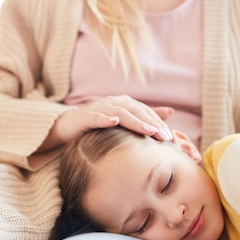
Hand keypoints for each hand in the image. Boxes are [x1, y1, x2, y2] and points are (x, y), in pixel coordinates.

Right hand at [39, 95, 173, 151]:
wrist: (69, 126)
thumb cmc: (99, 125)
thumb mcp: (124, 121)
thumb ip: (146, 116)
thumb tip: (171, 111)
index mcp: (125, 103)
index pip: (145, 112)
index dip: (159, 123)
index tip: (171, 137)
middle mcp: (114, 102)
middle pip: (136, 111)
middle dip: (152, 123)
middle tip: (165, 137)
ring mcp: (100, 108)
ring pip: (121, 113)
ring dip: (135, 122)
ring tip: (149, 131)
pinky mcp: (86, 117)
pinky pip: (96, 117)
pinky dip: (105, 118)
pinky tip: (114, 122)